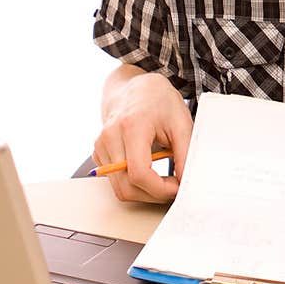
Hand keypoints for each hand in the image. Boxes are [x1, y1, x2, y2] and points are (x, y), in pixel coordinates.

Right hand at [94, 70, 192, 203]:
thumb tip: (186, 182)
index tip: (178, 187)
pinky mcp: (98, 153)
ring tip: (164, 180)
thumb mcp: (181, 123)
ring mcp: (101, 146)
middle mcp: (110, 137)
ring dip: (144, 193)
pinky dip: (134, 185)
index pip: (139, 173)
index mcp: (132, 126)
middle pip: (126, 187)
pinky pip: (115, 181)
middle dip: (153, 195)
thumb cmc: (159, 101)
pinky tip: (150, 173)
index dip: (160, 189)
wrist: (136, 88)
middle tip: (174, 187)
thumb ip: (185, 154)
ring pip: (119, 189)